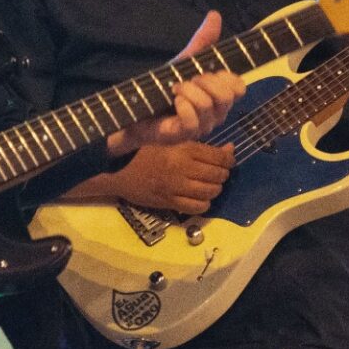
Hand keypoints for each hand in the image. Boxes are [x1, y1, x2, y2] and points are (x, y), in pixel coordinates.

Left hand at [106, 11, 245, 155]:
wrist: (133, 112)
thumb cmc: (162, 89)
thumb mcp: (183, 62)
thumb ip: (201, 42)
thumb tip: (215, 15)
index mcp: (218, 98)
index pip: (239, 87)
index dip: (225, 76)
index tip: (205, 71)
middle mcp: (215, 114)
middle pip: (228, 95)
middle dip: (206, 80)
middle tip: (187, 80)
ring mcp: (202, 127)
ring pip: (209, 104)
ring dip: (188, 90)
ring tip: (174, 89)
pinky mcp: (185, 135)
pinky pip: (193, 119)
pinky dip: (182, 104)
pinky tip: (173, 102)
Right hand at [106, 142, 235, 214]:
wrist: (118, 168)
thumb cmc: (145, 149)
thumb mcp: (172, 141)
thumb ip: (200, 146)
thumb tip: (230, 149)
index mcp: (184, 149)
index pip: (218, 157)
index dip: (229, 160)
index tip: (228, 161)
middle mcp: (182, 167)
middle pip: (217, 175)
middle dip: (223, 175)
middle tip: (218, 173)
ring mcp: (176, 186)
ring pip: (210, 192)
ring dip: (215, 189)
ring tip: (209, 185)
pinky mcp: (169, 202)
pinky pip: (197, 207)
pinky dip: (204, 204)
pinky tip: (200, 198)